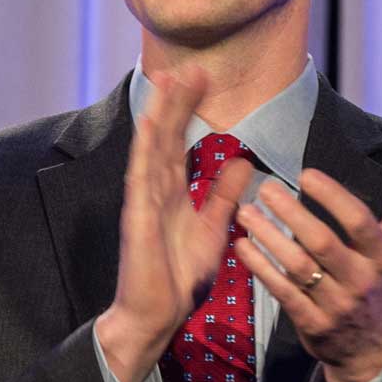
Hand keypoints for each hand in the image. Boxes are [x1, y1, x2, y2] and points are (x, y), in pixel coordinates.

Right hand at [95, 69, 251, 381]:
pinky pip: (141, 174)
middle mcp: (156, 186)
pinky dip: (146, 147)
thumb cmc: (178, 273)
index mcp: (173, 189)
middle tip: (190, 68)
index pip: (182, 140)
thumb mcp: (212, 227)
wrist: (155, 313)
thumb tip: (243, 162)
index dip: (190, 109)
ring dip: (160, 112)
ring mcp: (144, 198)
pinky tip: (151, 121)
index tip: (203, 79)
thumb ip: (223, 194)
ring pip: (152, 146)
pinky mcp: (137, 215)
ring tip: (169, 80)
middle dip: (177, 101)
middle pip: (168, 135)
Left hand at [235, 149, 381, 381]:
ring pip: (298, 267)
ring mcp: (335, 305)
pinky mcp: (312, 323)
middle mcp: (361, 281)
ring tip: (246, 212)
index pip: (359, 221)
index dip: (333, 197)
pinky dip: (260, 267)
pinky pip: (282, 292)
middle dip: (292, 213)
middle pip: (322, 243)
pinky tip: (242, 245)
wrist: (374, 347)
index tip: (306, 175)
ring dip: (269, 237)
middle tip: (265, 188)